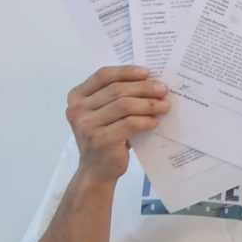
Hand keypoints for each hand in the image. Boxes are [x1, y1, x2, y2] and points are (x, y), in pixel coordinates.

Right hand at [65, 65, 169, 182]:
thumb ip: (115, 96)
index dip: (126, 71)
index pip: (103, 75)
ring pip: (124, 105)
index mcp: (77, 97)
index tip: (147, 72)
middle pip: (116, 89)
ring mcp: (87, 125)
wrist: (96, 170)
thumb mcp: (104, 113)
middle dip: (144, 87)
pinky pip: (130, 123)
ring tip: (164, 105)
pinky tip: (155, 120)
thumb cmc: (105, 136)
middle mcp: (77, 110)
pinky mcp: (101, 140)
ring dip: (149, 104)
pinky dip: (146, 120)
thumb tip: (150, 80)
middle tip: (163, 89)